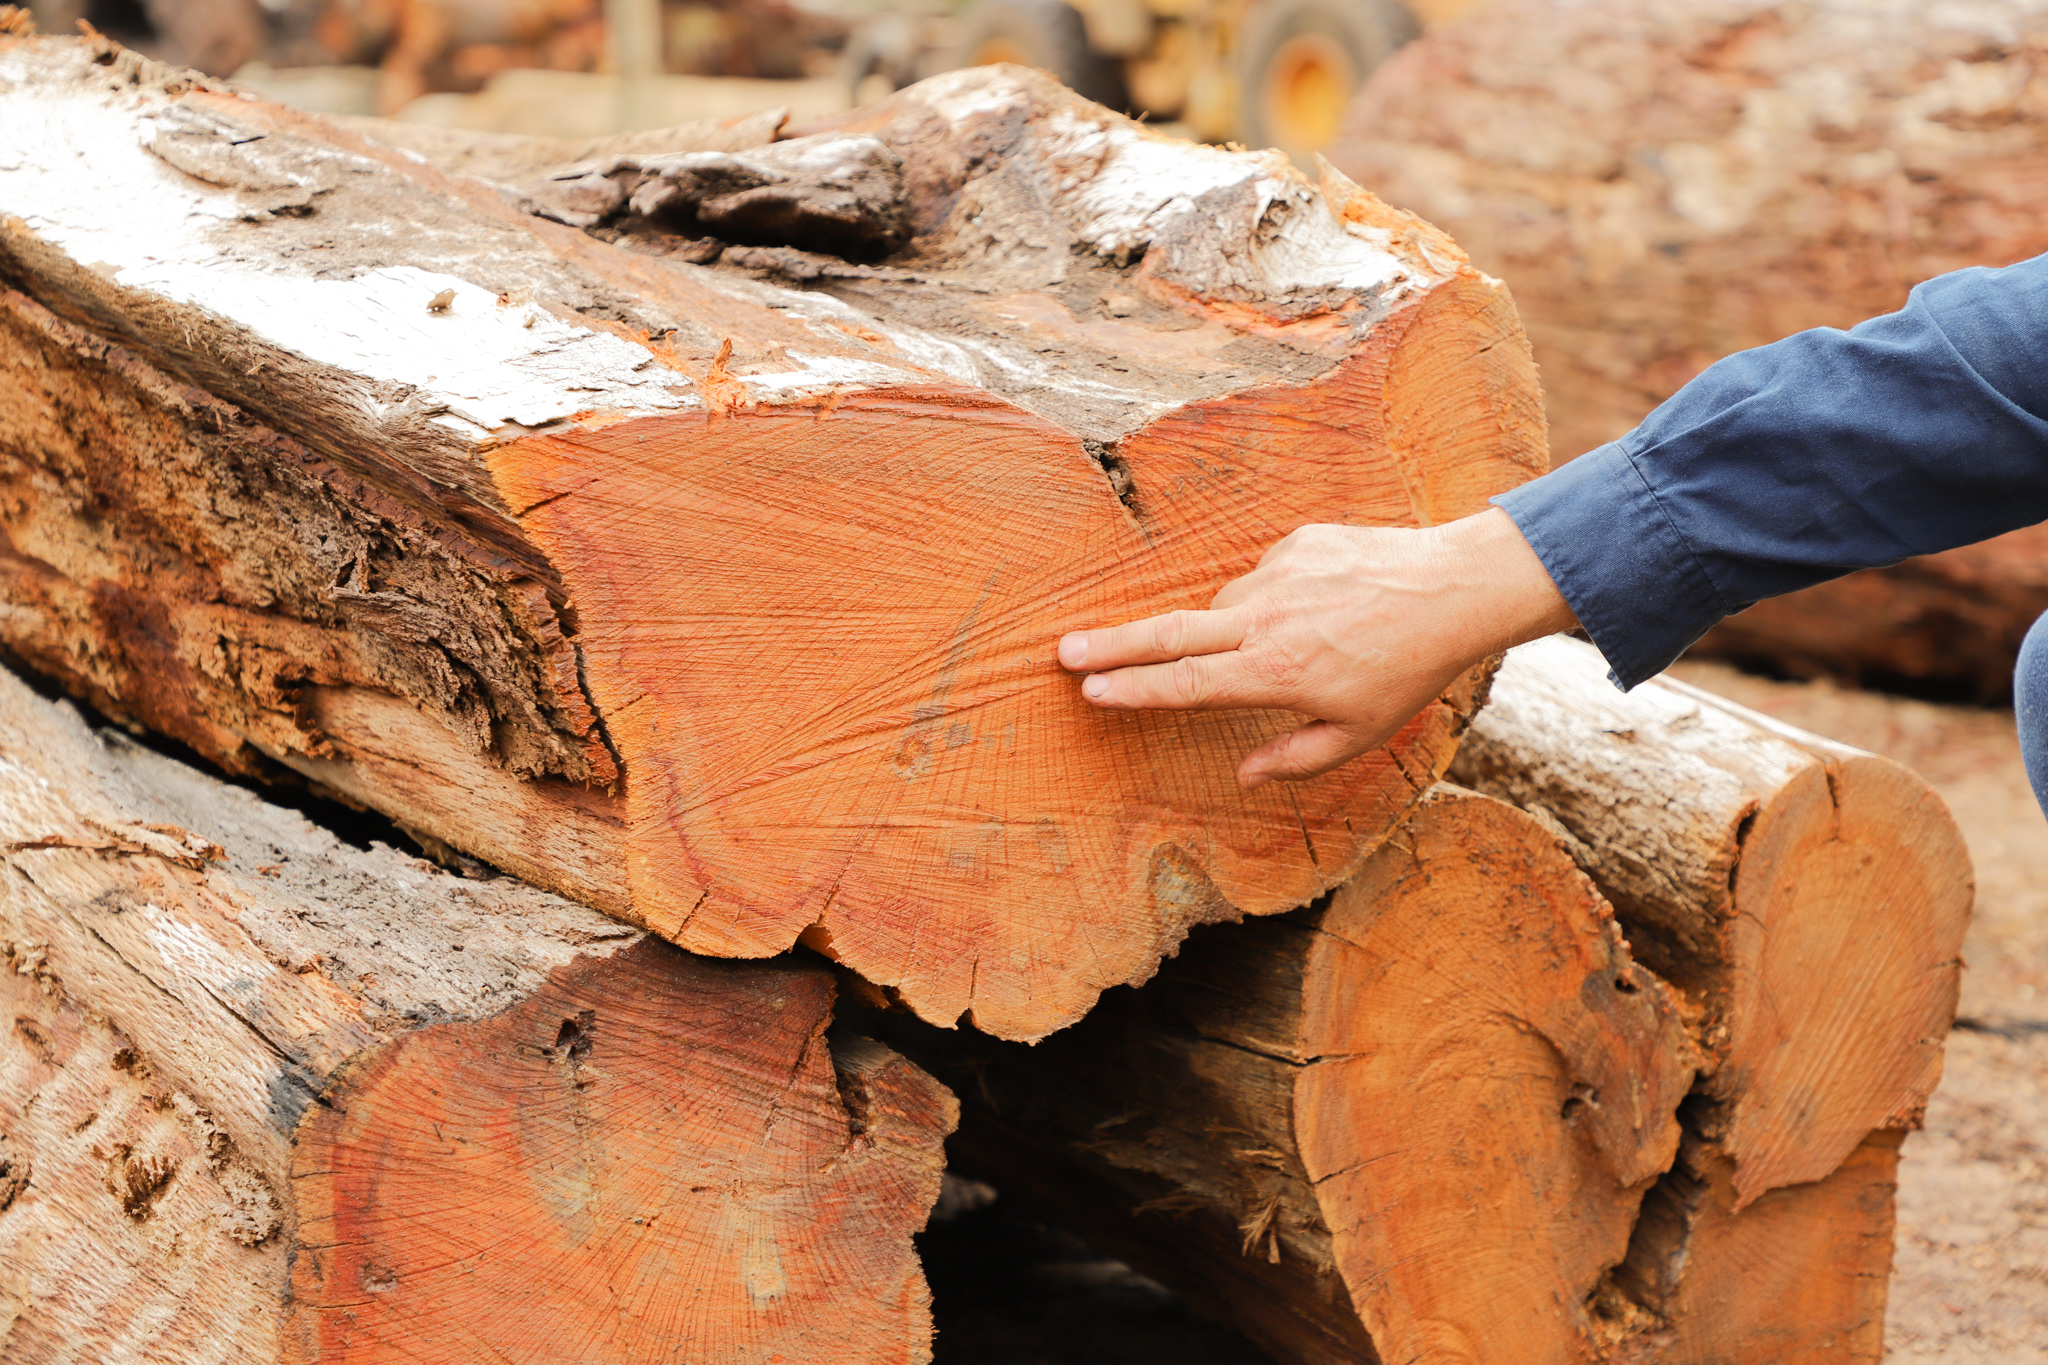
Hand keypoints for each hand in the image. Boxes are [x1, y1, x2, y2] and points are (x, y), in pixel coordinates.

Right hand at [1057, 507, 1577, 788]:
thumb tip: (1241, 776)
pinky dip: (1274, 598)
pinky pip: (1264, 576)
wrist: (1455, 589)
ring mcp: (1277, 575)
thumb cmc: (1408, 671)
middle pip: (1169, 634)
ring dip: (1230, 629)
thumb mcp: (1357, 734)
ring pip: (1225, 608)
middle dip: (1112, 644)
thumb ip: (1293, 759)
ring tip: (1293, 644)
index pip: (1184, 684)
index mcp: (1273, 674)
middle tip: (1065, 649)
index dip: (1131, 689)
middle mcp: (1265, 621)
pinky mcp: (1296, 542)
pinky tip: (1320, 610)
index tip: (1089, 689)